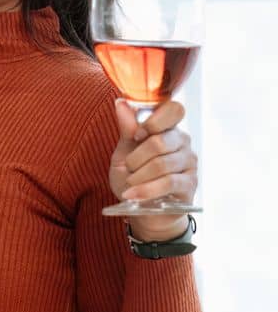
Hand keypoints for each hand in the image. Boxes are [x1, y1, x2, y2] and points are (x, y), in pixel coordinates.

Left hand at [109, 99, 198, 241]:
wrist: (143, 208)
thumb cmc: (133, 177)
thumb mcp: (124, 152)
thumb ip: (127, 129)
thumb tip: (121, 103)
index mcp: (168, 128)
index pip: (173, 110)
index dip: (153, 121)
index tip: (135, 136)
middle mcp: (183, 142)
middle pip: (161, 141)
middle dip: (136, 157)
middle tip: (128, 167)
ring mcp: (189, 163)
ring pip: (162, 164)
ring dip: (138, 176)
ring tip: (130, 183)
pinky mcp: (190, 184)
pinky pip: (168, 183)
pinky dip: (145, 189)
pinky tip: (133, 195)